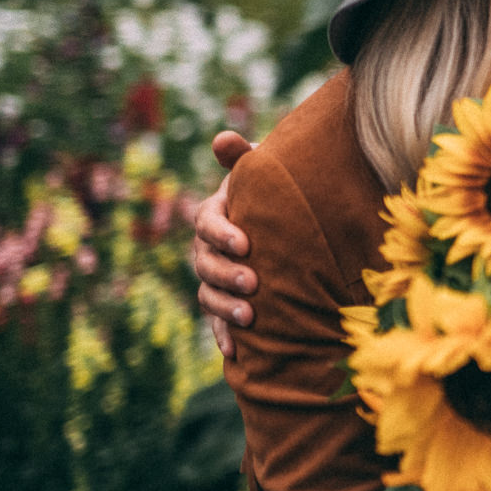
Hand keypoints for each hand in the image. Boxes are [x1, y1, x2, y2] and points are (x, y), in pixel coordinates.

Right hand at [192, 130, 257, 357]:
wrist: (285, 223)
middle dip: (227, 273)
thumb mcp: (263, 175)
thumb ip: (244, 158)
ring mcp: (214, 277)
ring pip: (208, 294)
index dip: (222, 233)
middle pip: (205, 263)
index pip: (207, 223)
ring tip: (250, 317)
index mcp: (214, 215)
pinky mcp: (224, 302)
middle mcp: (207, 248)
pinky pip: (216, 323)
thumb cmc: (274, 195)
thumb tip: (224, 138)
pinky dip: (224, 337)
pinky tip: (235, 352)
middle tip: (253, 282)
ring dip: (225, 307)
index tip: (245, 242)